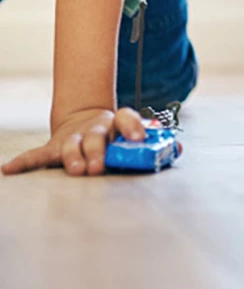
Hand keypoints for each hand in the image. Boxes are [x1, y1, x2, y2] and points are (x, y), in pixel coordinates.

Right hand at [1, 106, 146, 175]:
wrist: (87, 119)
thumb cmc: (115, 135)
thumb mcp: (134, 135)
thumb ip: (156, 142)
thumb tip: (180, 147)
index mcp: (116, 124)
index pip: (125, 118)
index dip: (133, 127)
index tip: (139, 138)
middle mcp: (94, 128)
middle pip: (96, 137)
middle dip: (97, 152)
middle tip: (99, 167)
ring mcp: (73, 137)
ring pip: (71, 145)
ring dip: (73, 157)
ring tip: (75, 170)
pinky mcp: (54, 148)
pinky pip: (37, 155)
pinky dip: (23, 162)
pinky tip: (9, 169)